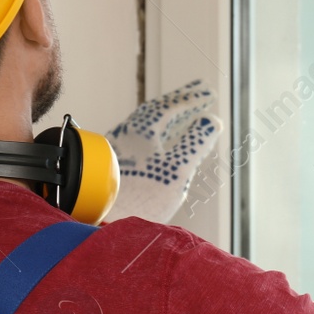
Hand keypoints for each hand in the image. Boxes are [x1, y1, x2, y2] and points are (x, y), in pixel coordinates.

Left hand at [103, 81, 221, 224]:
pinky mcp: (115, 164)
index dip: (192, 98)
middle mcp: (127, 134)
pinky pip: (140, 138)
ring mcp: (119, 148)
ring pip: (146, 124)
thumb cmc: (141, 199)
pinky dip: (157, 132)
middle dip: (180, 100)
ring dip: (168, 115)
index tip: (210, 92)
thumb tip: (212, 120)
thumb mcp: (177, 170)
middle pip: (157, 110)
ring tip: (184, 112)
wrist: (102, 222)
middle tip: (201, 90)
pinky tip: (160, 141)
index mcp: (141, 131)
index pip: (170, 106)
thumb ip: (195, 144)